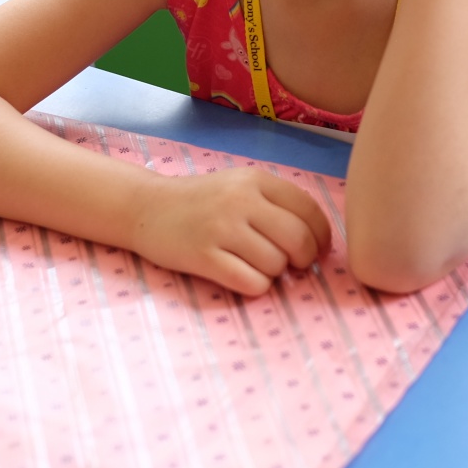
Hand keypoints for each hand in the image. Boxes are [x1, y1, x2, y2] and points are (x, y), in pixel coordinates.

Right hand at [129, 168, 332, 295]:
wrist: (146, 207)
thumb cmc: (201, 201)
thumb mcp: (240, 186)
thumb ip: (277, 204)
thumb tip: (319, 242)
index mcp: (255, 180)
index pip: (309, 211)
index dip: (322, 237)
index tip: (317, 251)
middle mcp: (240, 200)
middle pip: (298, 240)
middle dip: (304, 260)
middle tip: (293, 266)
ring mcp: (221, 228)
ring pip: (276, 265)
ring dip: (274, 273)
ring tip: (255, 265)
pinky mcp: (203, 256)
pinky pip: (252, 283)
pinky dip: (255, 286)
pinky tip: (242, 277)